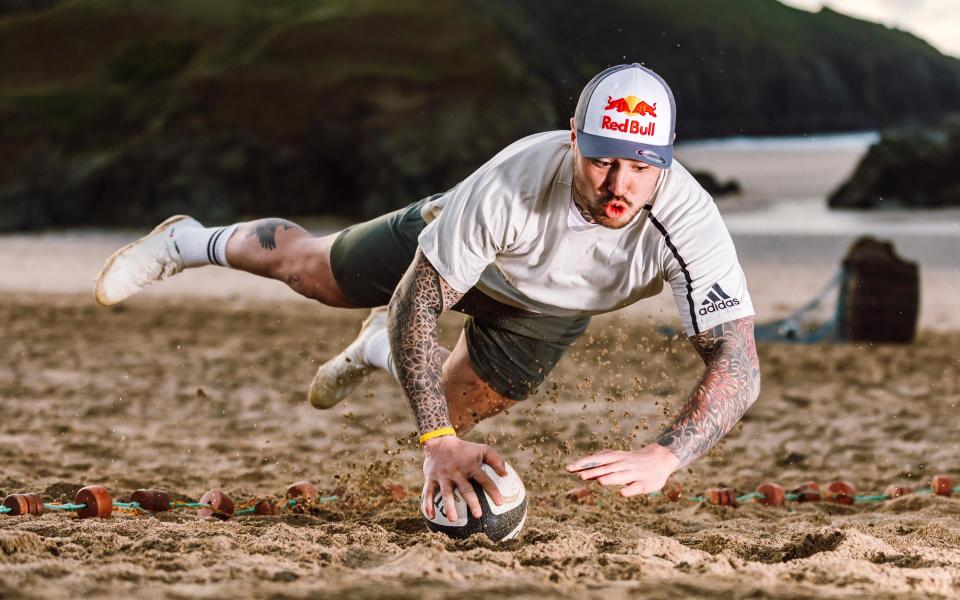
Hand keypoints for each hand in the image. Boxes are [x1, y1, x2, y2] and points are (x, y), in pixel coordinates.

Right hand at [421, 436, 507, 521]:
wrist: (440, 441)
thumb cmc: (465, 449)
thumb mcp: (482, 449)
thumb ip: (495, 460)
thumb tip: (505, 474)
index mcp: (470, 465)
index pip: (484, 479)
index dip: (492, 491)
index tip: (500, 503)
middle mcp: (457, 471)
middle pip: (465, 489)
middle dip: (472, 502)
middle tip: (478, 515)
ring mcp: (443, 476)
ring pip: (446, 493)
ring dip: (449, 506)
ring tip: (453, 519)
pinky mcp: (431, 478)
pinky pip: (428, 492)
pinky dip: (428, 504)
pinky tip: (431, 516)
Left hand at [565, 443, 679, 496]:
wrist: (661, 459)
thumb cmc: (633, 461)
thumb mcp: (617, 459)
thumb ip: (601, 466)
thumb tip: (582, 471)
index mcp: (616, 458)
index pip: (597, 460)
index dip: (584, 464)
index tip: (568, 468)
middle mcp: (623, 464)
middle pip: (606, 468)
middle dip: (593, 472)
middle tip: (579, 476)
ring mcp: (635, 473)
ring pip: (621, 476)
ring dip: (611, 478)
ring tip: (600, 482)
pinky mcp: (645, 483)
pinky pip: (636, 487)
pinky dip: (629, 489)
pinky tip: (622, 493)